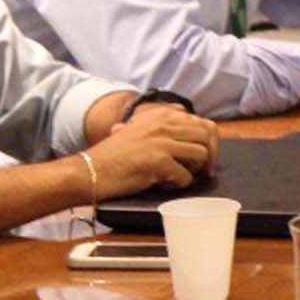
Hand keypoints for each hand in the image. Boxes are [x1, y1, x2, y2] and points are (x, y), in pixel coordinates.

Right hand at [82, 105, 217, 197]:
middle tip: (202, 171)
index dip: (209, 142)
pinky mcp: (159, 161)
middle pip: (207, 136)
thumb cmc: (114, 156)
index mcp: (161, 115)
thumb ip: (161, 126)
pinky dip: (180, 184)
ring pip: (201, 154)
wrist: (90, 171)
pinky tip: (166, 184)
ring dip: (196, 169)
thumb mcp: (137, 129)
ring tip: (181, 176)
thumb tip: (191, 131)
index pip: (203, 122)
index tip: (204, 157)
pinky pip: (186, 176)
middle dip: (210, 156)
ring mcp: (162, 141)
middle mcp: (164, 123)